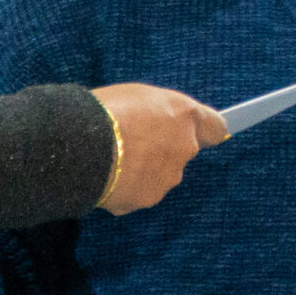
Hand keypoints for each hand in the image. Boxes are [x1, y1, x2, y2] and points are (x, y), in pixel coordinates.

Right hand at [91, 84, 229, 213]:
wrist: (80, 145)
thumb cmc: (105, 111)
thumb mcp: (139, 96)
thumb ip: (162, 112)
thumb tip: (167, 124)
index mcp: (186, 116)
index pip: (215, 128)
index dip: (204, 131)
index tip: (198, 133)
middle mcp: (185, 148)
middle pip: (182, 152)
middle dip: (163, 149)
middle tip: (131, 142)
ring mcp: (169, 176)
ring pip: (161, 174)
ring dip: (144, 169)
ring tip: (112, 159)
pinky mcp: (149, 198)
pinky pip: (139, 191)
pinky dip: (126, 186)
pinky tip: (106, 175)